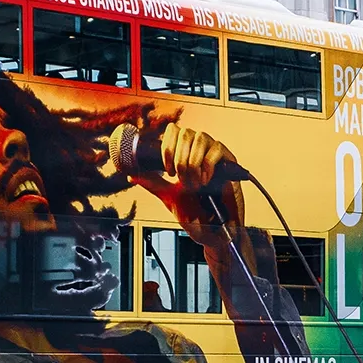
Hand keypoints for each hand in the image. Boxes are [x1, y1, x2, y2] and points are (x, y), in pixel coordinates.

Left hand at [127, 123, 245, 247]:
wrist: (212, 232)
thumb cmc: (195, 214)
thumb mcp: (168, 196)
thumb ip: (152, 183)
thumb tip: (131, 175)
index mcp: (185, 154)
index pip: (173, 131)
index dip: (167, 147)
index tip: (167, 171)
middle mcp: (200, 150)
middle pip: (185, 133)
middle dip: (179, 158)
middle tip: (181, 181)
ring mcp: (215, 154)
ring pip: (200, 138)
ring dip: (192, 163)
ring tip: (194, 184)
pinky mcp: (230, 162)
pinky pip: (216, 150)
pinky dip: (207, 166)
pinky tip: (206, 182)